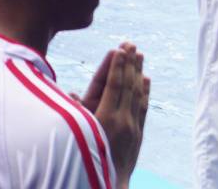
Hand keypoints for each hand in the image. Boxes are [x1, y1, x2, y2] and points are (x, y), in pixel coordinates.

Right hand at [85, 45, 149, 185]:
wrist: (109, 185)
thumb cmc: (85, 158)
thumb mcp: (75, 133)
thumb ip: (74, 112)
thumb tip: (71, 93)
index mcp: (105, 118)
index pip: (113, 85)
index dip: (116, 66)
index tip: (119, 49)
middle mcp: (122, 121)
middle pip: (128, 86)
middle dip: (129, 63)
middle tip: (131, 43)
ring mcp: (133, 127)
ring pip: (137, 94)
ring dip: (138, 73)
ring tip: (140, 55)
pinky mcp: (138, 134)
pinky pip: (142, 107)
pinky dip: (144, 91)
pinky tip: (146, 79)